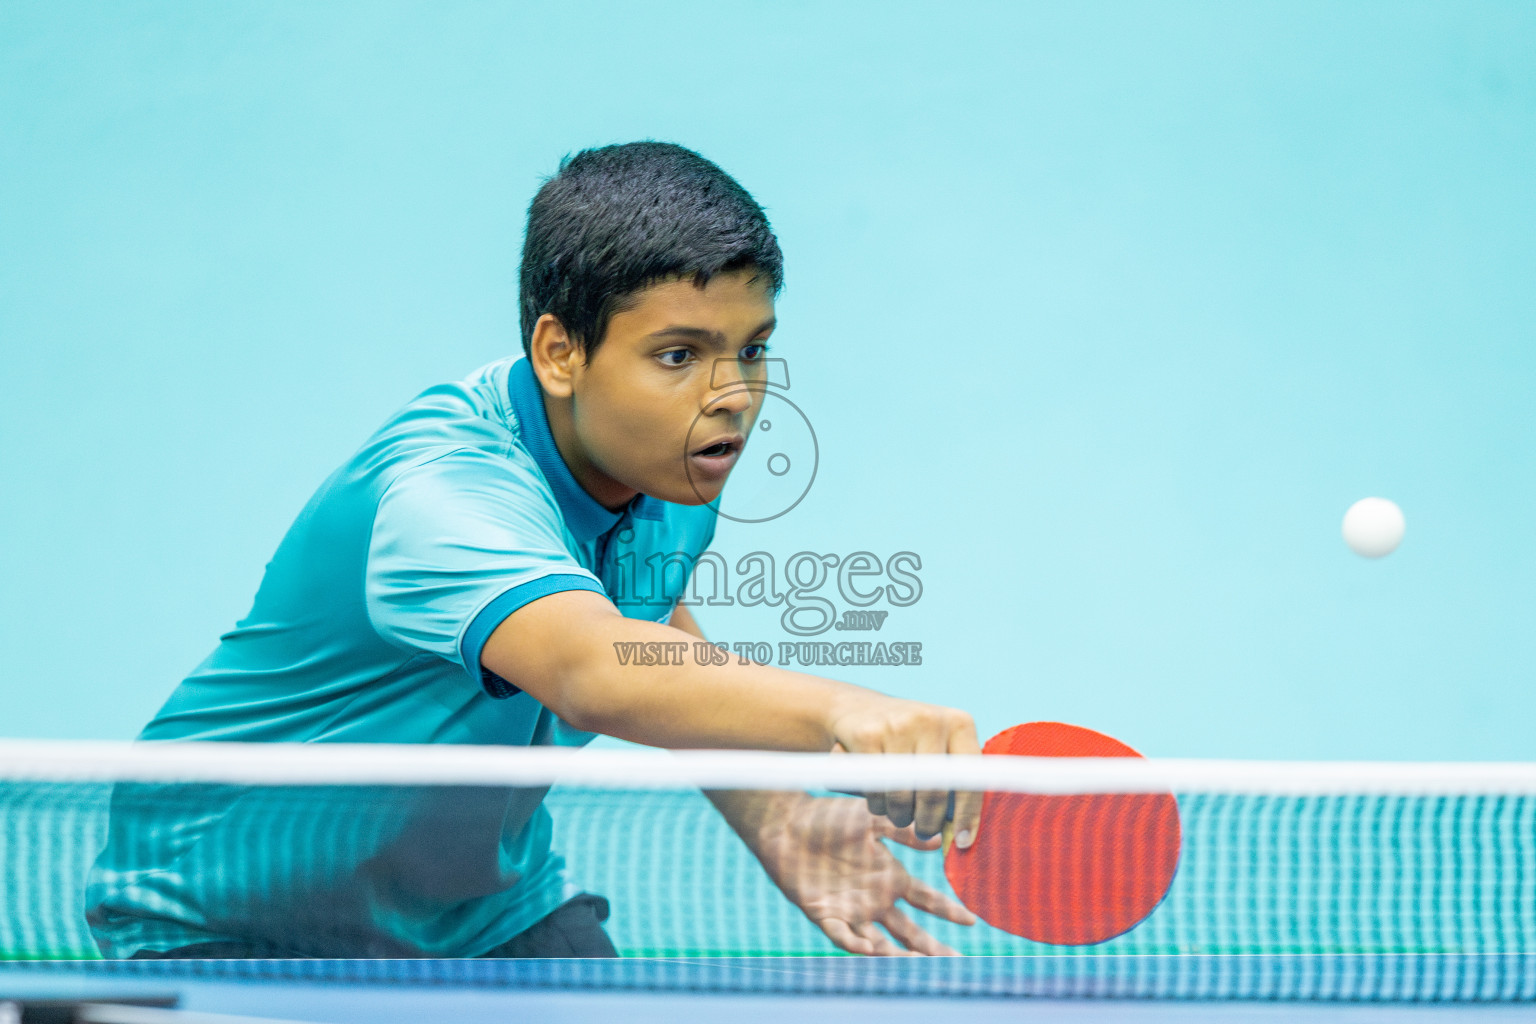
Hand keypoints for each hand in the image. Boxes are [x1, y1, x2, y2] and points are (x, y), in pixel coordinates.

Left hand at [750, 794, 975, 955]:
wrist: (787, 822)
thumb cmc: (828, 817)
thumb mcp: (871, 820)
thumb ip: (902, 831)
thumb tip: (938, 839)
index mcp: (889, 876)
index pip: (926, 899)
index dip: (948, 910)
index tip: (972, 921)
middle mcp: (874, 898)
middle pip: (909, 930)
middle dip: (931, 946)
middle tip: (955, 960)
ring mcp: (850, 908)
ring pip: (879, 941)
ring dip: (897, 954)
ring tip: (917, 962)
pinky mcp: (823, 912)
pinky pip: (842, 935)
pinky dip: (855, 944)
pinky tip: (869, 949)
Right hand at [825, 693, 982, 847]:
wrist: (854, 707)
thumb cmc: (906, 739)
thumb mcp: (937, 747)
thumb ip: (954, 780)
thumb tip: (963, 834)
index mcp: (958, 723)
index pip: (970, 777)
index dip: (968, 814)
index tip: (963, 841)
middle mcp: (930, 719)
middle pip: (935, 791)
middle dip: (929, 822)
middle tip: (925, 831)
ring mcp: (896, 725)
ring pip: (902, 796)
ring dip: (900, 817)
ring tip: (900, 814)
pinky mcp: (866, 735)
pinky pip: (875, 790)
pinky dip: (877, 805)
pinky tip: (879, 800)